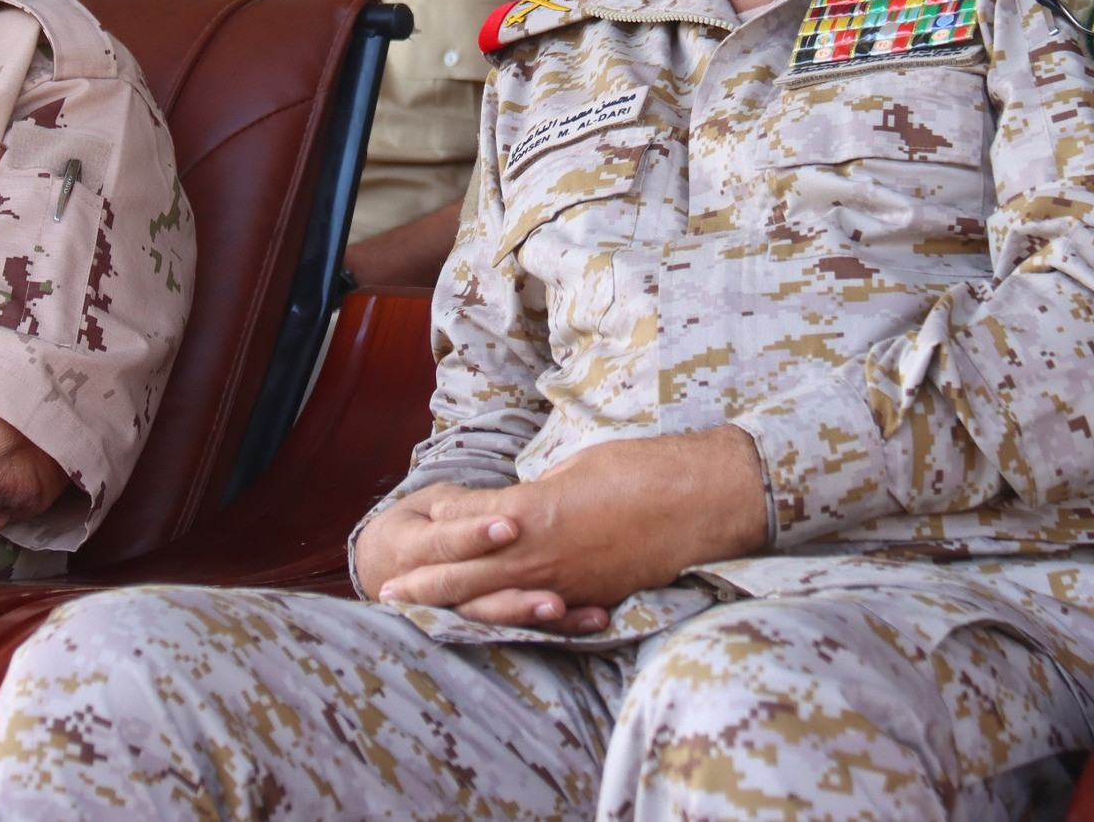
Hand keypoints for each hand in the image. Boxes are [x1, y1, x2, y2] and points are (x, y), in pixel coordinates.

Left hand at [361, 429, 768, 629]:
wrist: (704, 501)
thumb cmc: (643, 470)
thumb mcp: (576, 468)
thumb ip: (539, 494)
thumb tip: (516, 505)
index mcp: (533, 513)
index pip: (468, 525)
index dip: (438, 527)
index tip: (410, 529)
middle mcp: (542, 556)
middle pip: (467, 575)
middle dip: (426, 584)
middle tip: (388, 592)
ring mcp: (567, 585)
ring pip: (498, 602)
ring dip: (458, 609)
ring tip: (424, 616)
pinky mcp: (593, 602)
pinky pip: (541, 617)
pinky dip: (510, 620)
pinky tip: (492, 625)